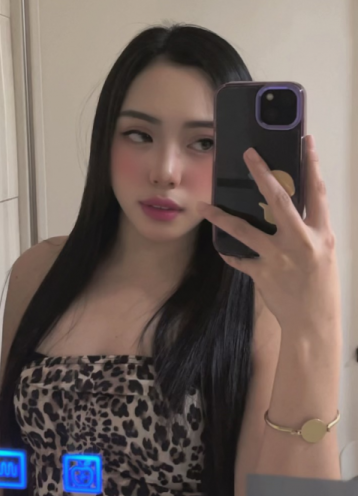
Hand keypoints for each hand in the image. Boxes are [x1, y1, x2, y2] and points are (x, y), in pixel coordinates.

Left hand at [196, 135, 340, 330]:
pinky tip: (221, 248)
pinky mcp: (261, 273)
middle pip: (278, 199)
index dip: (312, 165)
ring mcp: (277, 257)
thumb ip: (307, 231)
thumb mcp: (322, 253)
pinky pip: (238, 259)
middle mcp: (299, 240)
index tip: (305, 143)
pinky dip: (230, 253)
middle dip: (262, 173)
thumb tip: (287, 212)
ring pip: (244, 229)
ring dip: (221, 217)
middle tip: (248, 155)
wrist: (313, 320)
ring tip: (203, 206)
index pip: (317, 192)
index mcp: (320, 233)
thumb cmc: (321, 286)